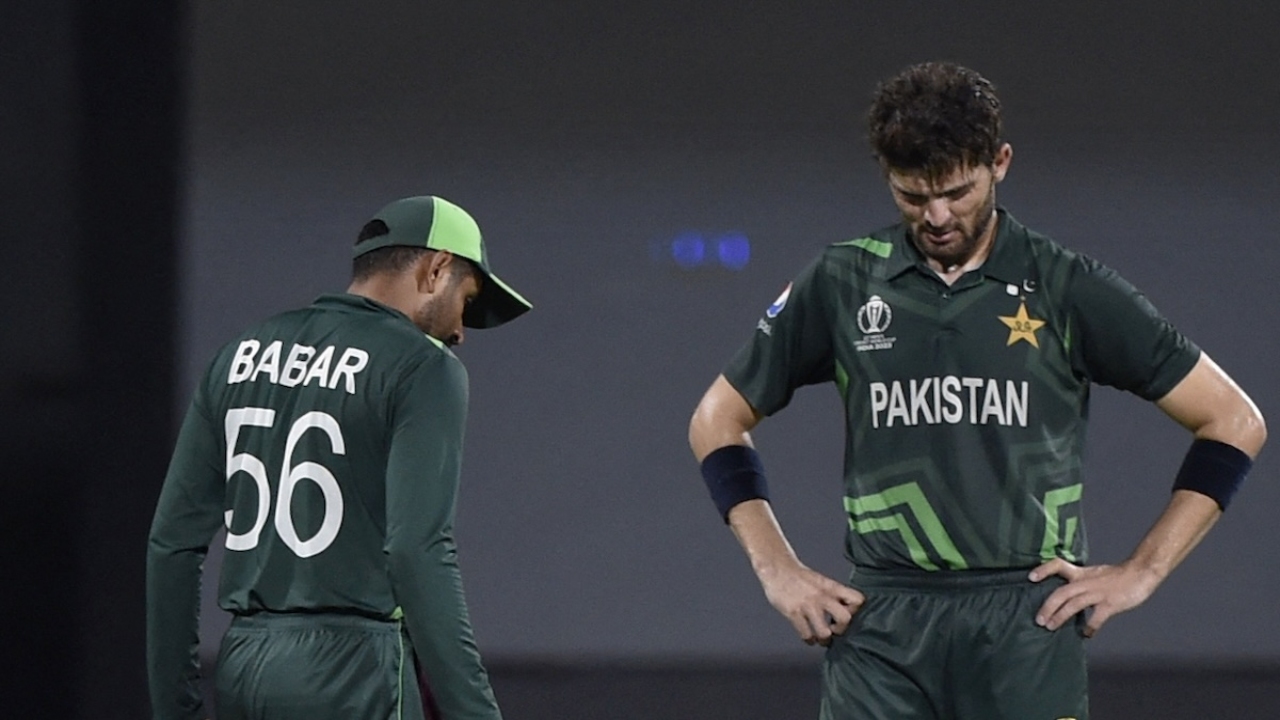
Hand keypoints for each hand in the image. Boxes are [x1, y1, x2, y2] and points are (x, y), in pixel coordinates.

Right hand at [757, 561, 864, 645]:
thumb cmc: (799, 576)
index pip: (858, 600)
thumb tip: (844, 611)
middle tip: (835, 631)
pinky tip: (808, 638)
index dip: (856, 612)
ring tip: (821, 639)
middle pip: (845, 619)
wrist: (776, 567)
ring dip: (824, 640)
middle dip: (841, 630)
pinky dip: (809, 640)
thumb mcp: (821, 581)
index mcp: (832, 587)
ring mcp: (808, 605)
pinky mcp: (793, 612)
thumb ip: (833, 595)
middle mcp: (822, 596)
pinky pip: (806, 634)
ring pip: (825, 632)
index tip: (847, 616)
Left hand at [1029, 558, 1162, 637]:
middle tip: (1038, 619)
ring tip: (1050, 626)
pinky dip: (1089, 627)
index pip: (1059, 565)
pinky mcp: (1109, 604)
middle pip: (1061, 592)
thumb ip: (1081, 581)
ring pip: (1073, 604)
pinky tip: (1085, 634)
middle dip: (1047, 606)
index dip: (1044, 569)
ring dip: (1060, 616)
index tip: (1031, 577)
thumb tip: (1067, 593)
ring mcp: (1098, 593)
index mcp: (1082, 574)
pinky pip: (1096, 618)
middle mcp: (1086, 582)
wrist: (1141, 572)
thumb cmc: (1118, 576)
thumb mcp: (1095, 574)